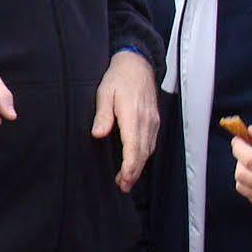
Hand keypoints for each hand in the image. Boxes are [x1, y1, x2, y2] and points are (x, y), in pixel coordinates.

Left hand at [93, 50, 158, 190]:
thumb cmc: (118, 78)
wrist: (137, 64)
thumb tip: (98, 134)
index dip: (130, 166)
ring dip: (139, 166)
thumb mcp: (105, 93)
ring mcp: (152, 121)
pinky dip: (143, 155)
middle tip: (123, 187)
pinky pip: (151, 142)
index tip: (123, 179)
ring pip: (148, 149)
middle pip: (143, 153)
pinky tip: (135, 162)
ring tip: (126, 180)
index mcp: (133, 115)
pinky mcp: (154, 120)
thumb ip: (102, 115)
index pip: (134, 147)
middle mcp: (146, 121)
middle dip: (134, 172)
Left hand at [231, 118, 251, 214]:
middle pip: (241, 174)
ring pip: (241, 186)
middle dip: (240, 159)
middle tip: (248, 150)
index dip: (238, 147)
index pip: (249, 160)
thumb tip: (250, 131)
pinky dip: (250, 184)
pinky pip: (249, 195)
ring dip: (243, 171)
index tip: (238, 139)